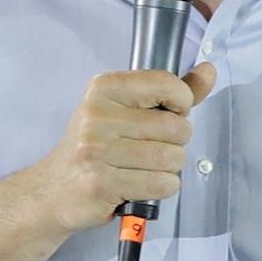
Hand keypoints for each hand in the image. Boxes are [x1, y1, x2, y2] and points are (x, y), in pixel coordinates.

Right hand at [25, 64, 216, 237]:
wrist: (53, 190)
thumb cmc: (97, 147)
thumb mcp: (127, 110)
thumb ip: (171, 92)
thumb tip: (208, 70)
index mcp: (104, 89)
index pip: (166, 83)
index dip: (182, 102)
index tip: (171, 112)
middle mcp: (97, 116)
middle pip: (176, 127)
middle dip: (176, 142)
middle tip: (152, 148)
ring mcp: (96, 151)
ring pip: (172, 158)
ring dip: (169, 169)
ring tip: (145, 168)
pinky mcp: (101, 184)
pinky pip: (162, 184)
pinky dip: (162, 188)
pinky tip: (141, 184)